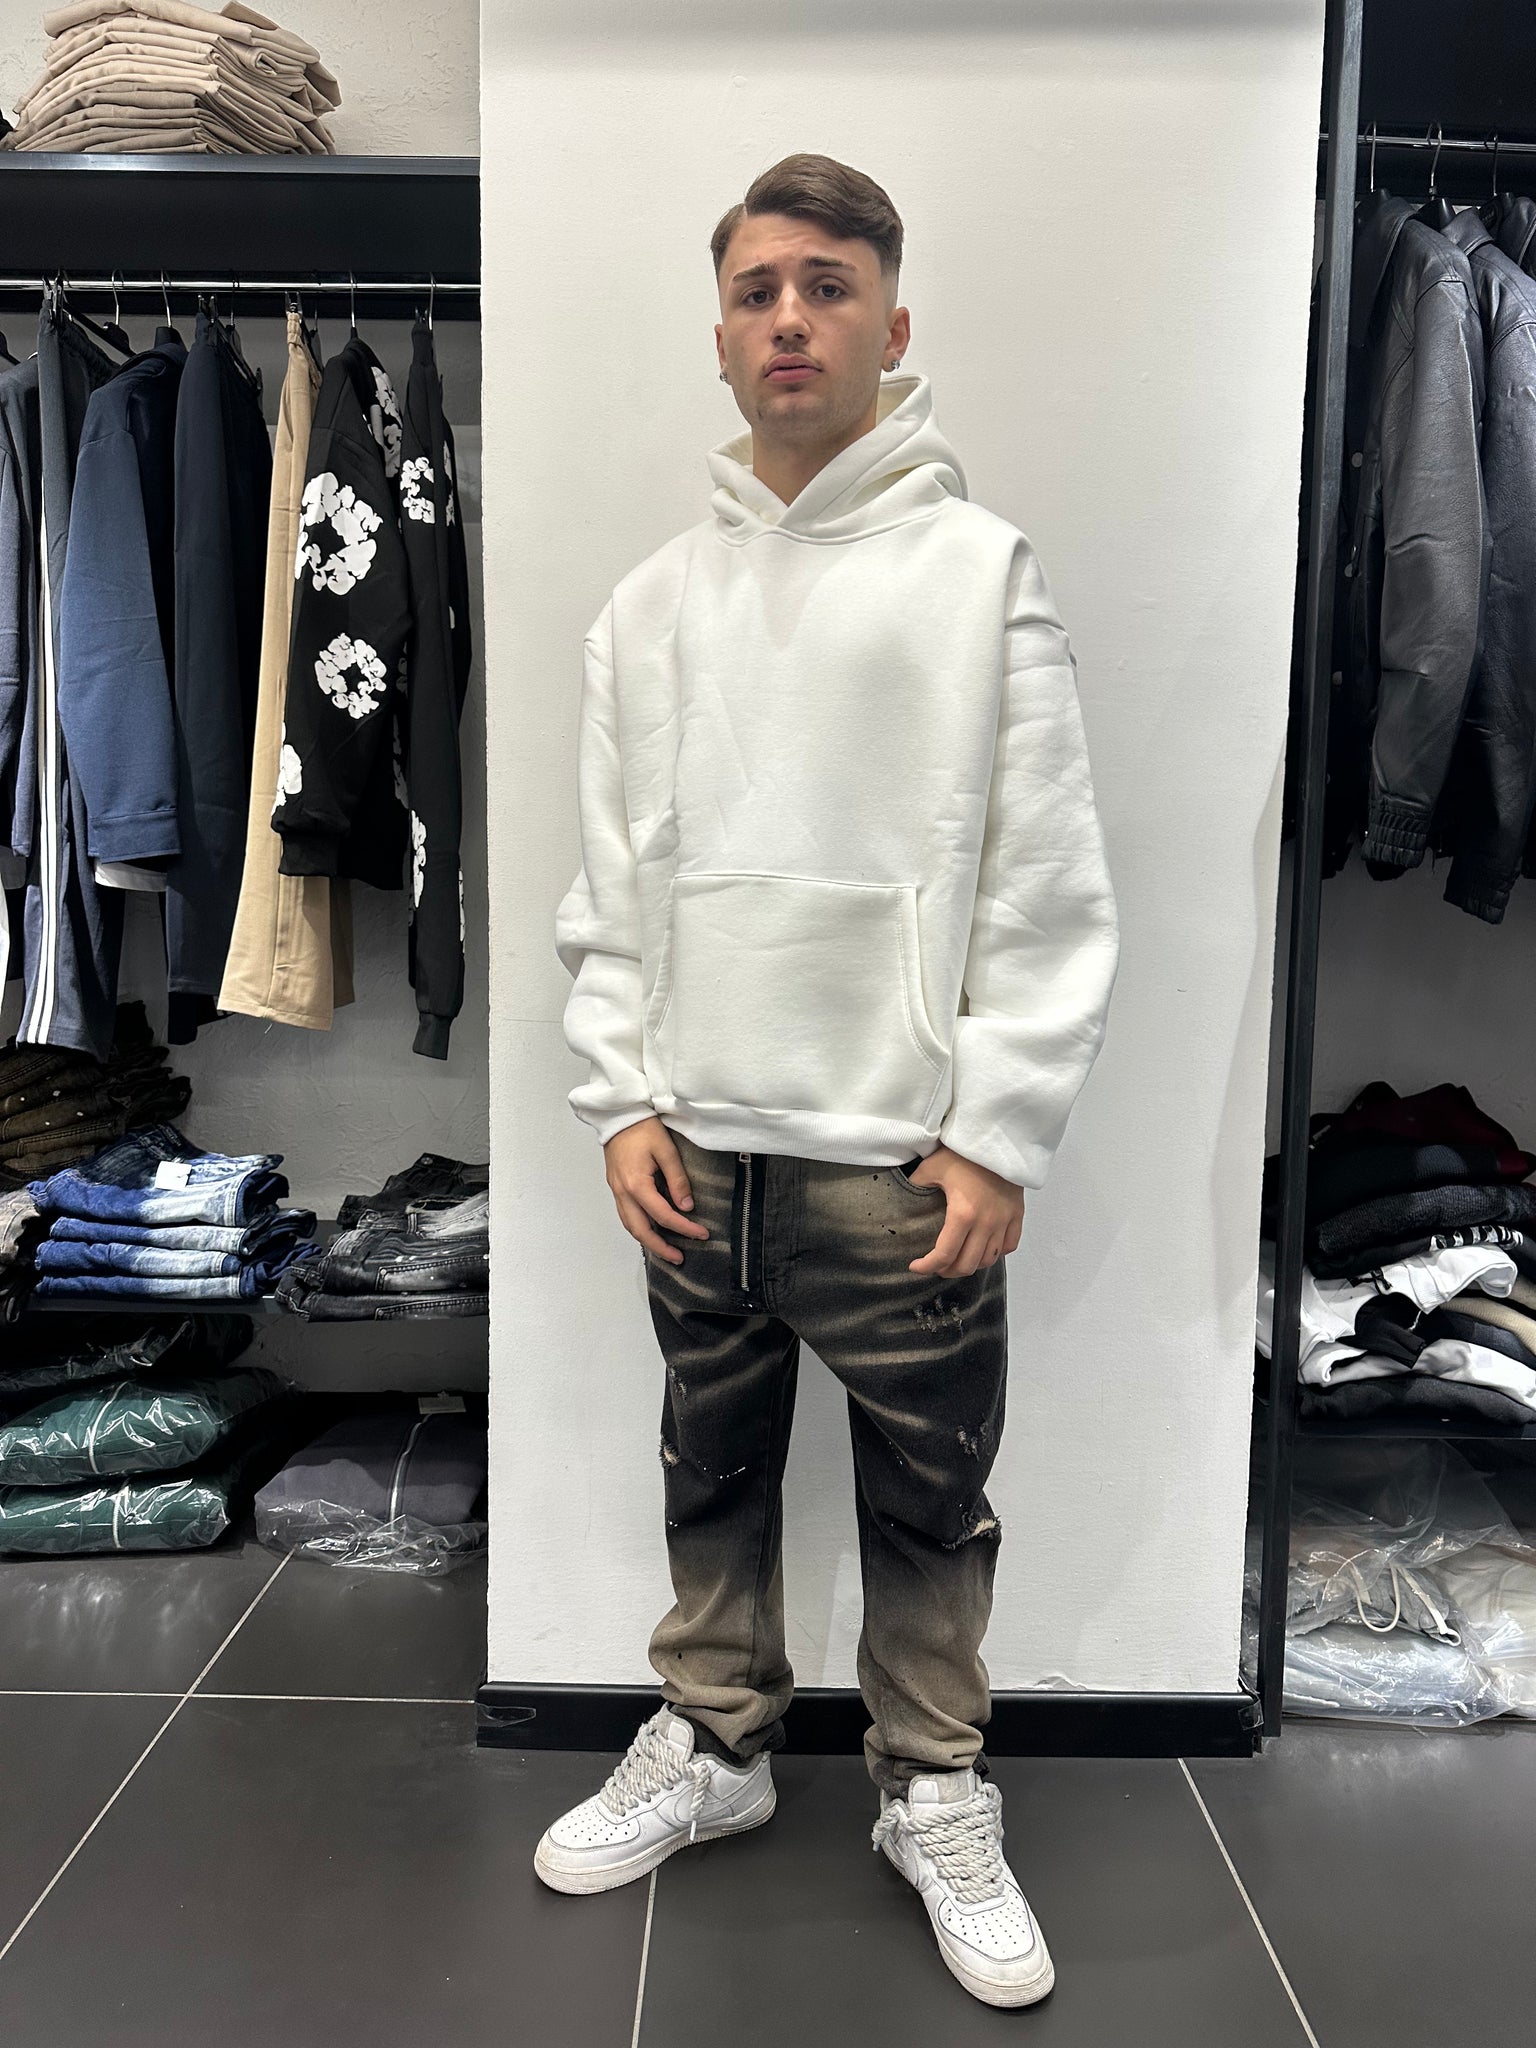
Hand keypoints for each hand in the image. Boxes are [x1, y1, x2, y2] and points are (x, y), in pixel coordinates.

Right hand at [605, 1116, 708, 1265]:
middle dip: (660, 1247)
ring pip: (630, 1225)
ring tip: (666, 1250)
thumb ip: (677, 1180)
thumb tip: (687, 1206)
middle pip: (640, 1230)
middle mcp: (623, 1192)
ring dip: (647, 1241)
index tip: (702, 1234)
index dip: (684, 1228)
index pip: (664, 1215)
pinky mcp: (616, 1186)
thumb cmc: (643, 1127)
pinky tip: (651, 1230)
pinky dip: (638, 1227)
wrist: (618, 1115)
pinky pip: (625, 1214)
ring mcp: (616, 1190)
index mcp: (636, 1184)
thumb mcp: (666, 1150)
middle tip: (680, 1258)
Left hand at [905, 1144, 1023, 1277]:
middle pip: (967, 1264)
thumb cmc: (963, 1152)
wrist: (998, 1137)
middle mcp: (986, 1223)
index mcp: (963, 1214)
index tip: (915, 1266)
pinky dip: (996, 1253)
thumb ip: (916, 1185)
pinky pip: (1010, 1245)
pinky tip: (984, 1248)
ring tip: (958, 1259)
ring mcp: (1004, 1220)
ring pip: (989, 1259)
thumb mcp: (932, 1166)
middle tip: (936, 1266)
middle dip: (948, 1271)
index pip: (944, 1255)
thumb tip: (904, 1195)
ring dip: (971, 1264)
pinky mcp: (1017, 1214)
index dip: (927, 1267)